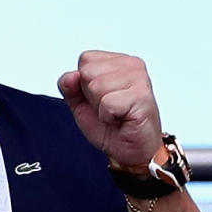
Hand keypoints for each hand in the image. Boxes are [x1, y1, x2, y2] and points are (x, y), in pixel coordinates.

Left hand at [57, 50, 161, 165]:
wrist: (133, 152)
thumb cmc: (112, 127)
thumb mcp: (81, 105)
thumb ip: (70, 87)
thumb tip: (70, 76)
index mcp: (118, 62)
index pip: (85, 59)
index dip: (84, 85)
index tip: (101, 98)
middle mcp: (131, 65)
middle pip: (88, 72)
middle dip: (91, 96)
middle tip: (109, 108)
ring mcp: (139, 79)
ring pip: (96, 86)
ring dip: (101, 107)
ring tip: (116, 114)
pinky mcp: (142, 96)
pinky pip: (108, 103)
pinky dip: (108, 116)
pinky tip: (122, 119)